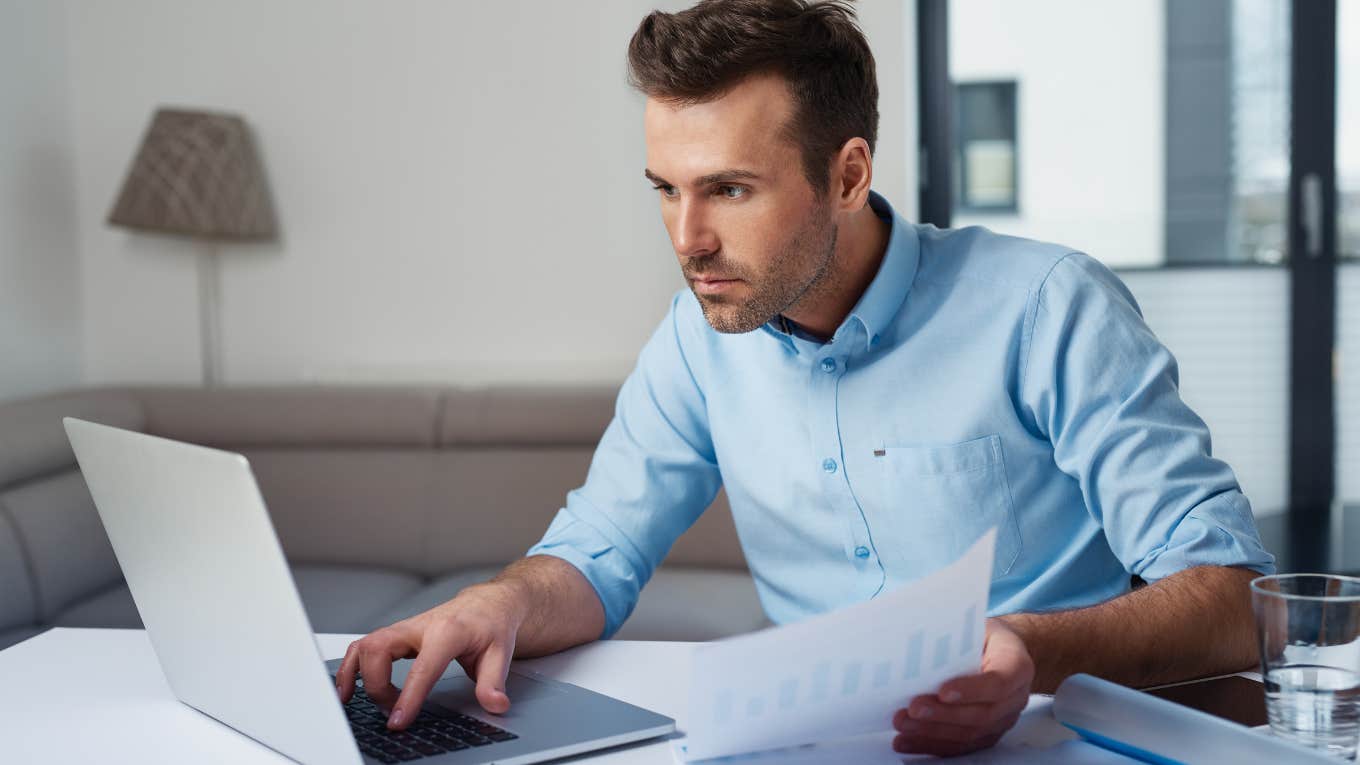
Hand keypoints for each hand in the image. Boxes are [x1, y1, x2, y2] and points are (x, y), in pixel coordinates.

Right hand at [334, 581, 526, 730]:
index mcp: (448, 632)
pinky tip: (349, 689)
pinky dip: (351, 667)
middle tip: (392, 711)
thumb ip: (493, 682)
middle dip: (377, 686)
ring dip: (356, 675)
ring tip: (357, 702)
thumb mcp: (501, 654)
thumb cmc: (491, 625)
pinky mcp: (397, 634)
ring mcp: (405, 628)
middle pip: (379, 649)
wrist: (486, 604)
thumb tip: (495, 704)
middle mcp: (420, 626)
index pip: (422, 666)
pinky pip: (364, 647)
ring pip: (365, 645)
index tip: (398, 720)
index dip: (408, 696)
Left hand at [891, 617, 1034, 756]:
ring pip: (969, 734)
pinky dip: (931, 744)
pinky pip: (960, 745)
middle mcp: (1015, 697)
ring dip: (932, 732)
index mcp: (1017, 664)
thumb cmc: (983, 635)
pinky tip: (905, 741)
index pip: (998, 683)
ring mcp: (1003, 720)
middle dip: (944, 715)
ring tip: (902, 724)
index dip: (971, 690)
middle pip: (981, 714)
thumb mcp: (974, 623)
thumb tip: (915, 643)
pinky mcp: (987, 734)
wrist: (1004, 650)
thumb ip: (955, 634)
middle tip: (913, 709)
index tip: (942, 691)